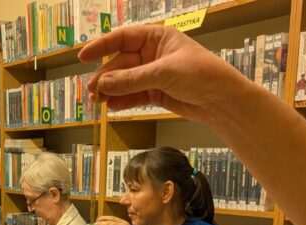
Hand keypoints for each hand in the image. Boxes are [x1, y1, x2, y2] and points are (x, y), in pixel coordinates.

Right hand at [78, 25, 239, 121]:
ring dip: (111, 91)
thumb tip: (104, 83)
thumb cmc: (201, 75)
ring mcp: (153, 74)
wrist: (222, 100)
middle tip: (92, 91)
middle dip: (106, 77)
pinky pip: (133, 96)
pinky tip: (112, 106)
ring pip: (125, 82)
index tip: (82, 57)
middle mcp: (153, 54)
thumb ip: (132, 79)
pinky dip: (122, 101)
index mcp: (157, 37)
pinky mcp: (156, 93)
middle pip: (120, 64)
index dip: (101, 46)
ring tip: (98, 102)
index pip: (122, 38)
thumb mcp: (165, 73)